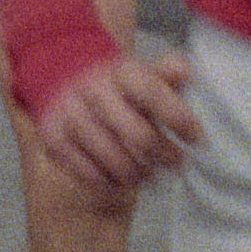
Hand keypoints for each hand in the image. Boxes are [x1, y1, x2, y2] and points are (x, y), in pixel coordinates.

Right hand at [38, 48, 200, 204]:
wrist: (62, 82)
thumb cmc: (117, 87)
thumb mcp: (143, 75)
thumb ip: (167, 74)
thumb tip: (185, 70)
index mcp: (121, 72)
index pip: (152, 93)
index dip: (178, 118)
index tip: (197, 138)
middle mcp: (93, 90)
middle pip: (139, 136)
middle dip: (164, 155)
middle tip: (176, 163)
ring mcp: (71, 115)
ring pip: (116, 160)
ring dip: (139, 174)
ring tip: (149, 173)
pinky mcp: (53, 139)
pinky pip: (90, 174)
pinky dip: (110, 182)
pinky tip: (121, 178)